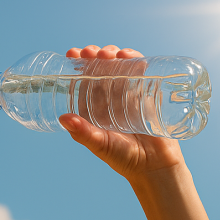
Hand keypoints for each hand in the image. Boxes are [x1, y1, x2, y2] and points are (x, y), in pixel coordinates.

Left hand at [60, 45, 185, 181]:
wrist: (156, 167)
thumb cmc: (125, 159)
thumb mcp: (101, 144)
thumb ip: (84, 133)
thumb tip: (63, 118)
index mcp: (93, 109)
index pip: (82, 81)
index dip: (77, 65)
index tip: (72, 53)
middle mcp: (109, 99)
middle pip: (100, 69)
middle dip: (94, 56)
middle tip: (91, 52)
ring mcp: (129, 95)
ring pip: (119, 67)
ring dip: (113, 54)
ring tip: (109, 54)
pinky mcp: (148, 94)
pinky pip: (140, 72)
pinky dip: (135, 60)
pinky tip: (128, 56)